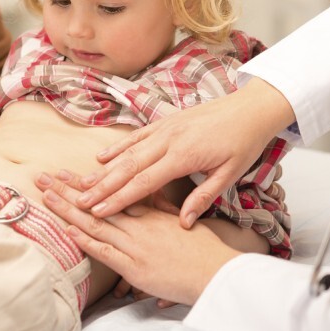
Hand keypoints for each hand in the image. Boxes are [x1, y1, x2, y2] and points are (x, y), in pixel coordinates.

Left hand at [38, 172, 238, 305]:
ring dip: (70, 209)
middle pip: (98, 202)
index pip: (113, 192)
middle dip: (70, 189)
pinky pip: (106, 252)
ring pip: (96, 223)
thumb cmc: (204, 248)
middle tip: (45, 177)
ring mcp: (136, 245)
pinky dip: (87, 241)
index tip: (69, 173)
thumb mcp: (181, 222)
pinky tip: (69, 230)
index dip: (89, 183)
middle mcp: (139, 224)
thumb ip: (162, 208)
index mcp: (149, 213)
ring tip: (47, 196)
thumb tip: (147, 197)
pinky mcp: (135, 267)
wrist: (218, 271)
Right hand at [76, 79, 294, 226]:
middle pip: (128, 167)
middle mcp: (169, 140)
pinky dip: (118, 147)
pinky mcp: (166, 121)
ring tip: (82, 184)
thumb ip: (203, 197)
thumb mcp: (230, 174)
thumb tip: (183, 222)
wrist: (250, 108)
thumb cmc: (243, 142)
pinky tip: (102, 157)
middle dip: (102, 187)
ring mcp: (165, 128)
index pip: (144, 182)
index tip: (98, 212)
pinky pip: (137, 136)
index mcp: (184, 156)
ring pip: (128, 151)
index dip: (119, 199)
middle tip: (79, 202)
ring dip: (104, 169)